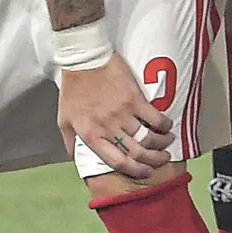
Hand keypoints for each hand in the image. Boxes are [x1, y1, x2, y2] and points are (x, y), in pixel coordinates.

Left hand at [60, 60, 174, 180]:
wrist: (84, 60)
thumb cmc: (73, 89)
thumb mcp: (64, 120)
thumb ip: (71, 142)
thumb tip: (77, 158)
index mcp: (92, 136)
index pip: (117, 161)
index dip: (134, 170)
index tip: (144, 172)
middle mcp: (109, 128)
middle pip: (137, 152)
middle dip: (153, 160)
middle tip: (161, 159)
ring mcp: (123, 113)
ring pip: (148, 137)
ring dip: (162, 143)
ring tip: (167, 143)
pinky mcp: (135, 98)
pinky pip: (155, 117)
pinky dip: (164, 125)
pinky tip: (167, 127)